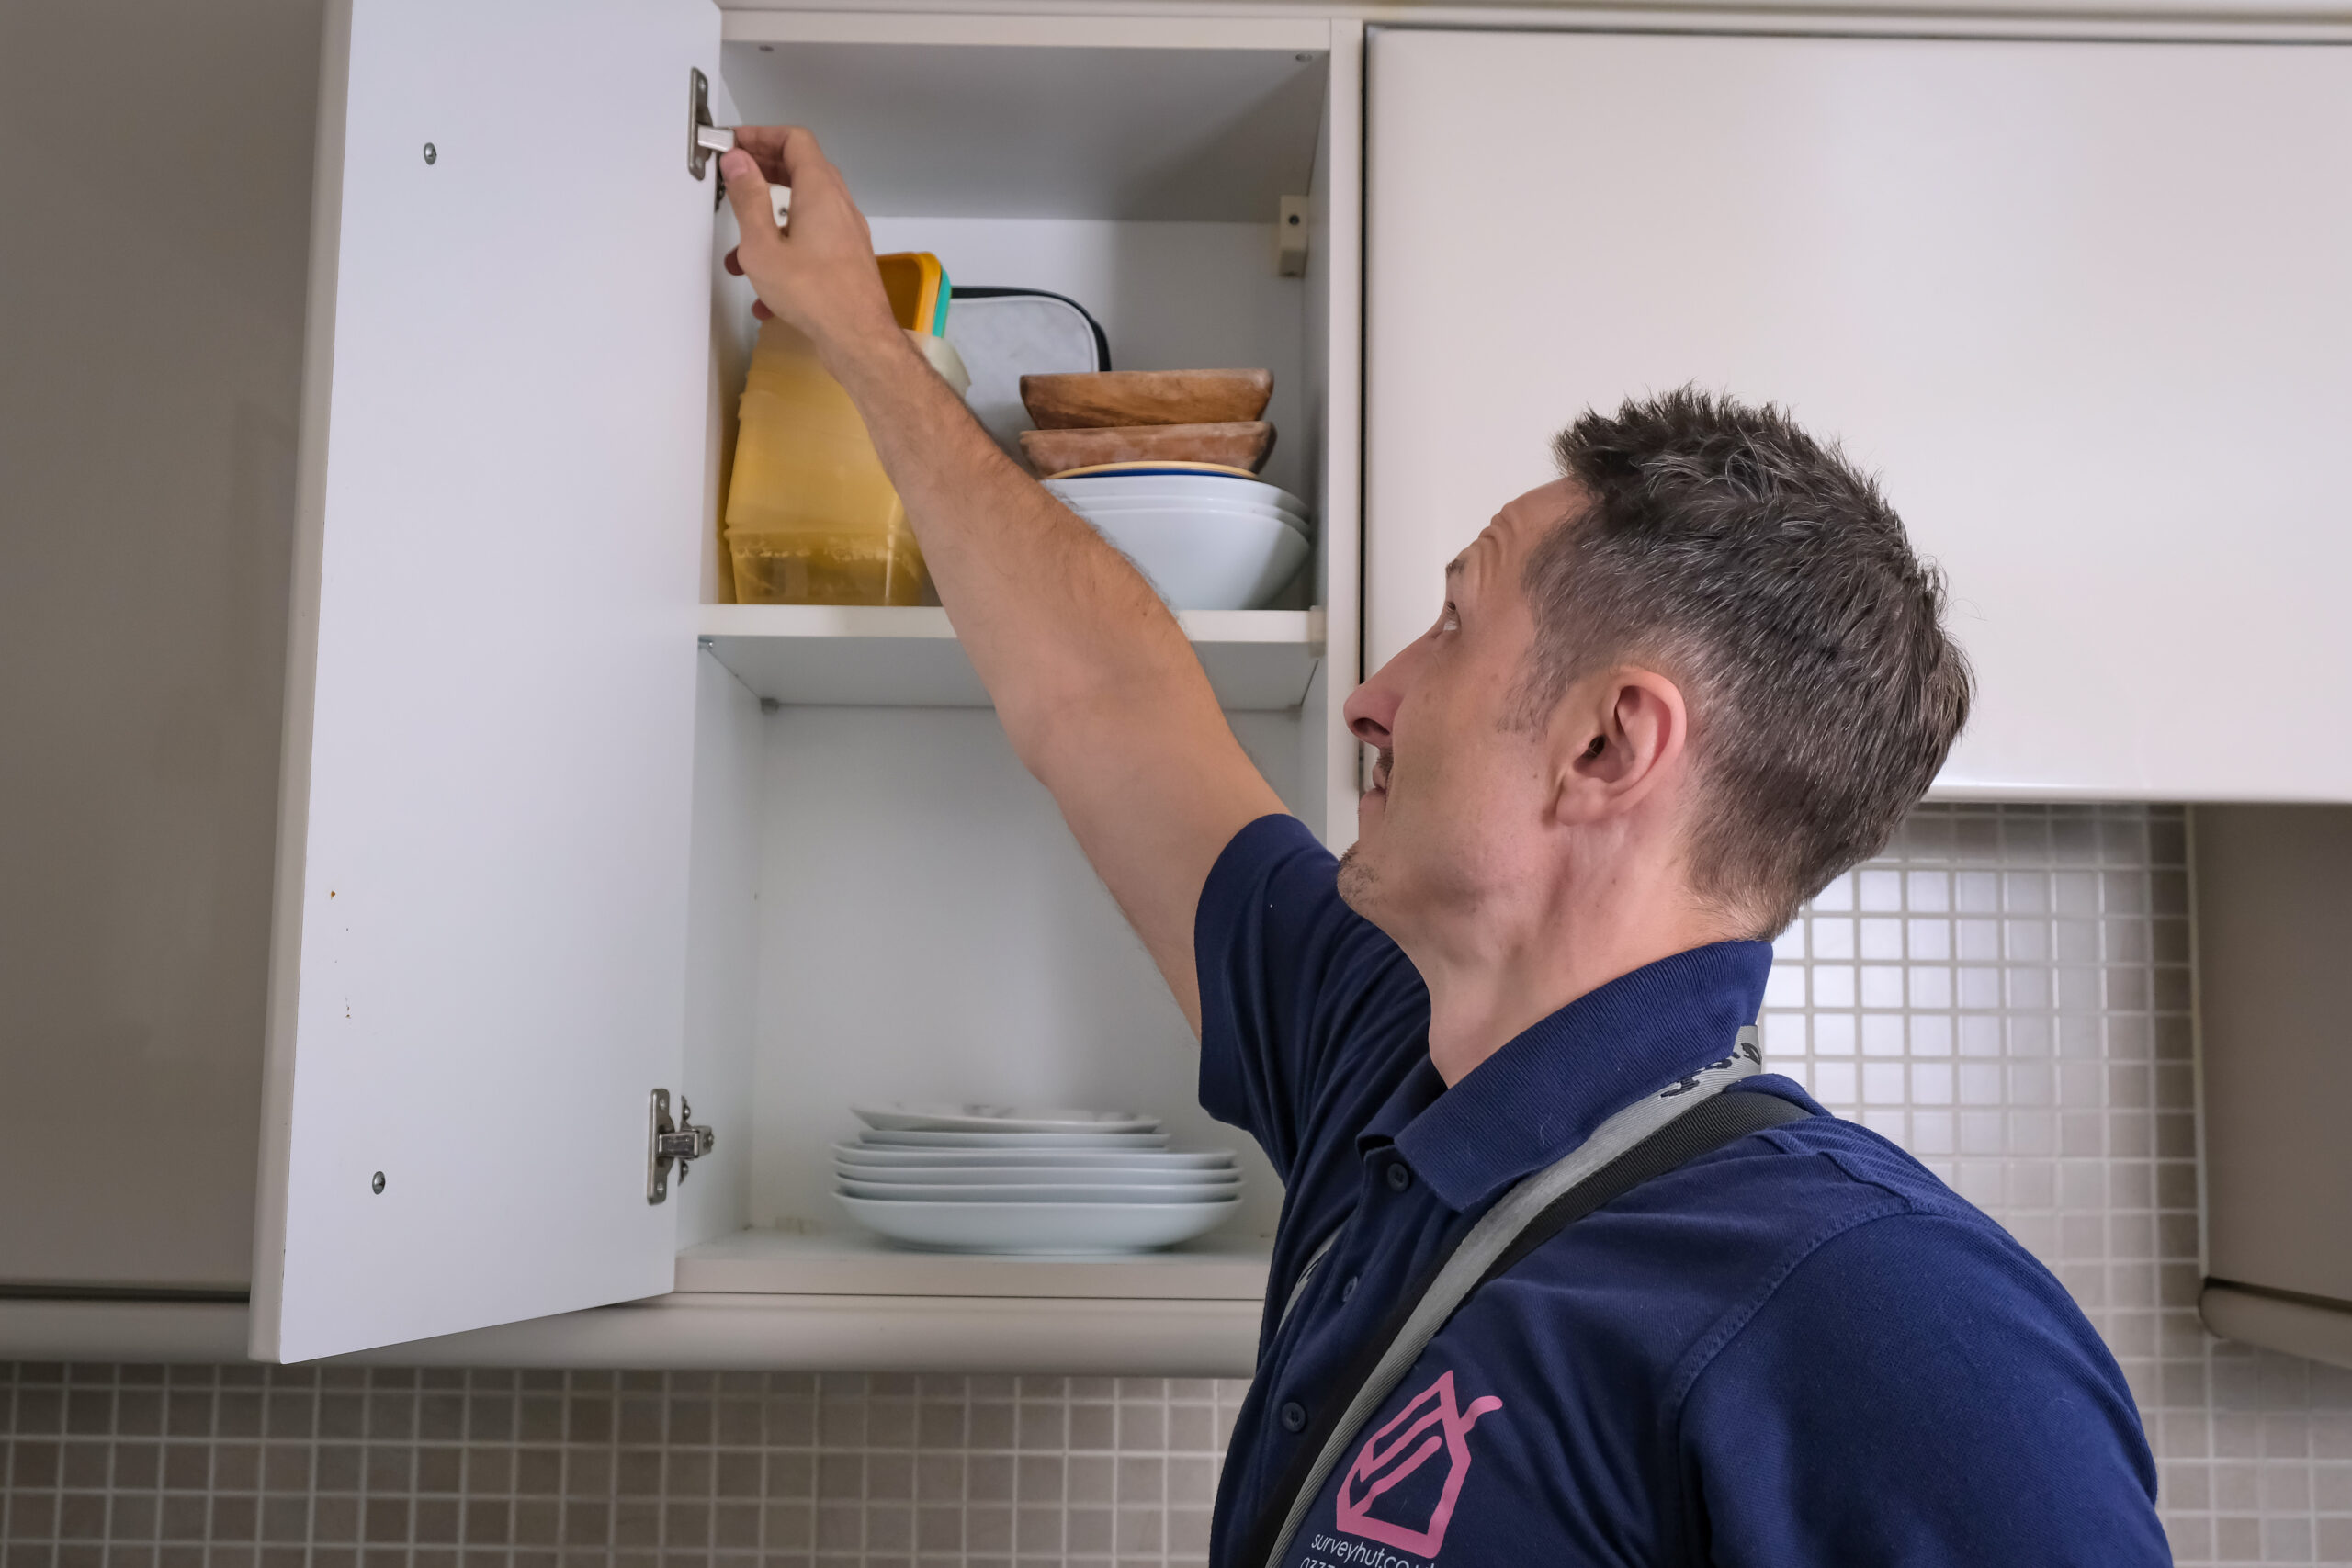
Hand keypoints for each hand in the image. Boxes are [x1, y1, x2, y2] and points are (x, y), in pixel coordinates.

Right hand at [720, 127, 899, 363]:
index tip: (735, 145)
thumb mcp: (763, 244)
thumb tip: (738, 161)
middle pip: (801, 171)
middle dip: (763, 174)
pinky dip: (787, 258)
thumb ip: (748, 198)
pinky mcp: (848, 262)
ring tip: (740, 256)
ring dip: (769, 228)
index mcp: (820, 191)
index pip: (794, 140)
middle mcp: (839, 207)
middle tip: (734, 180)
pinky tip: (766, 296)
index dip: (762, 135)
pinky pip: (812, 248)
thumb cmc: (814, 294)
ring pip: (803, 216)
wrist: (859, 340)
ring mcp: (847, 235)